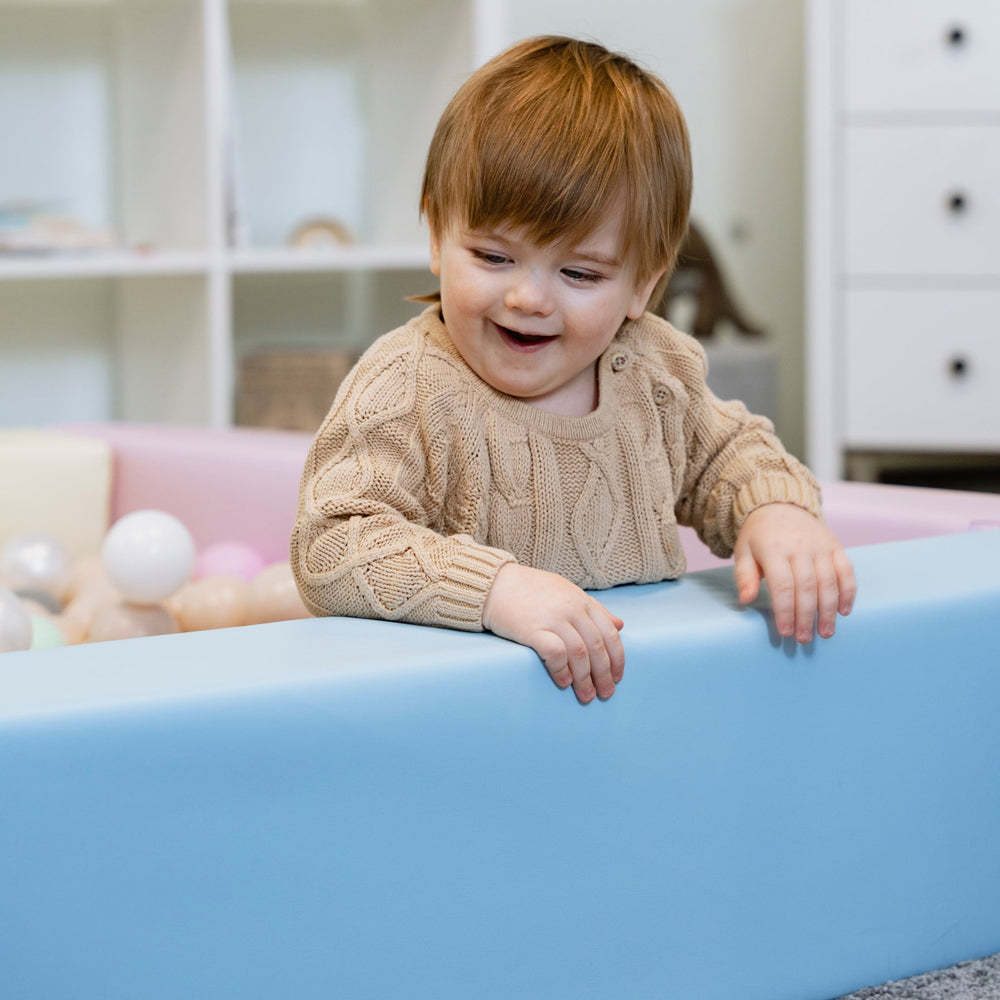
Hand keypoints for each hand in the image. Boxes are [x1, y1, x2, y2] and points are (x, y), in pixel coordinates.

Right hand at [482, 563, 624, 702]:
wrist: (495, 584)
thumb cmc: (531, 589)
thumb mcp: (567, 592)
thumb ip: (594, 609)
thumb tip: (620, 625)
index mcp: (582, 601)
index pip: (609, 634)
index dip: (617, 659)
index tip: (617, 677)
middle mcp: (572, 609)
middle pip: (597, 647)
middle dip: (604, 675)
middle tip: (605, 693)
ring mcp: (553, 618)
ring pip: (580, 654)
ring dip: (585, 679)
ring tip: (586, 695)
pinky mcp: (532, 629)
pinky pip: (555, 654)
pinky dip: (562, 671)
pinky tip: (563, 682)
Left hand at [733, 503, 855, 642]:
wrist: (780, 506)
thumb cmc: (759, 536)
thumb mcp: (743, 552)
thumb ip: (744, 576)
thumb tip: (745, 600)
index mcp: (773, 549)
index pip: (782, 585)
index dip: (785, 611)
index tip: (785, 632)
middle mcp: (800, 547)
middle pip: (807, 587)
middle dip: (806, 616)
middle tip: (804, 639)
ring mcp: (820, 546)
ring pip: (829, 582)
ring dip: (829, 610)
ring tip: (825, 632)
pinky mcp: (835, 545)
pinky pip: (847, 570)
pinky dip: (848, 592)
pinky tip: (844, 611)